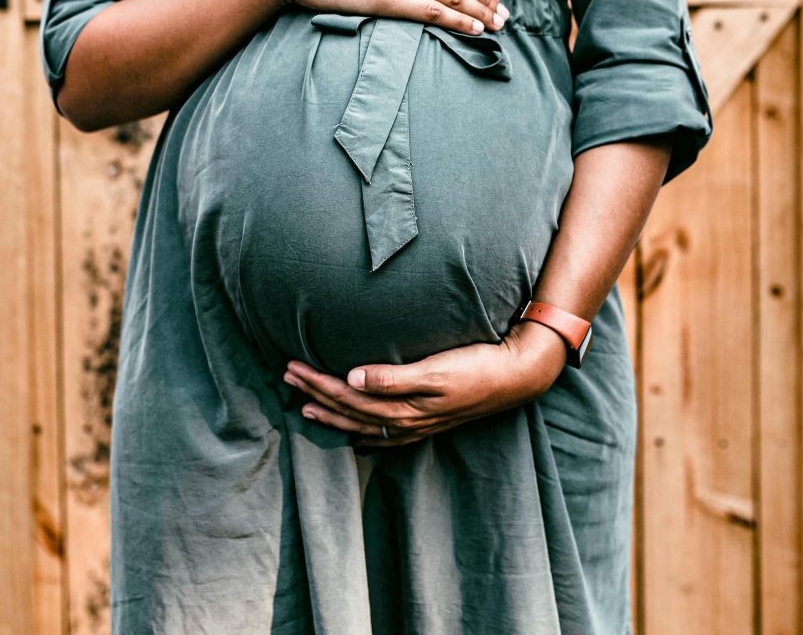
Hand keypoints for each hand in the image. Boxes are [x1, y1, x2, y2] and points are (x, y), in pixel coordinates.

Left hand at [282, 320, 569, 448]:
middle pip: (348, 410)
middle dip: (315, 395)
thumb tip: (352, 377)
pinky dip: (363, 433)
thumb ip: (393, 376)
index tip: (291, 366)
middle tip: (286, 377)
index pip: (347, 395)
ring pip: (362, 424)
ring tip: (305, 405)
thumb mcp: (436, 369)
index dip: (316, 382)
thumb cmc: (476, 366)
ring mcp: (417, 425)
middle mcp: (406, 421)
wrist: (516, 376)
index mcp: (403, 407)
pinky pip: (385, 435)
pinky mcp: (428, 422)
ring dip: (332, 413)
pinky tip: (354, 435)